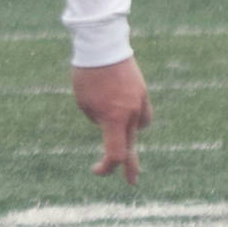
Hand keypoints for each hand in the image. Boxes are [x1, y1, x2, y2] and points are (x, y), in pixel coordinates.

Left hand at [72, 56, 151, 183]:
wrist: (103, 46)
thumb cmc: (87, 75)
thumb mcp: (84, 103)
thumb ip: (99, 120)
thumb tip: (110, 125)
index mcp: (114, 119)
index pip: (116, 153)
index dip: (107, 167)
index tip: (96, 170)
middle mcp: (132, 114)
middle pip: (131, 146)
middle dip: (129, 165)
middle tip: (131, 181)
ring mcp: (140, 103)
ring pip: (137, 128)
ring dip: (127, 132)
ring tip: (110, 120)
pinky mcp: (143, 93)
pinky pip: (141, 113)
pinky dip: (133, 117)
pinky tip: (121, 109)